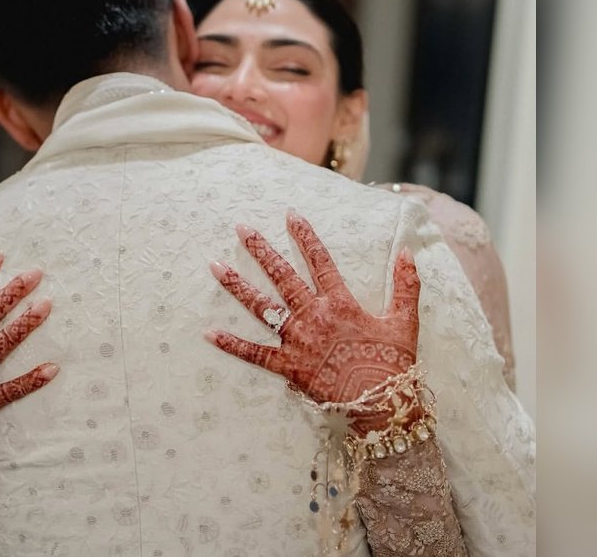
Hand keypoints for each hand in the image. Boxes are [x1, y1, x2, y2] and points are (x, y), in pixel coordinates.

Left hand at [206, 212, 419, 432]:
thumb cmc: (393, 363)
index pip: (320, 260)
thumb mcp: (404, 320)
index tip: (290, 215)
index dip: (305, 236)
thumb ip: (406, 285)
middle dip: (260, 250)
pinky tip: (209, 332)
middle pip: (282, 275)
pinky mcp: (287, 366)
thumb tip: (408, 252)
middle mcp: (313, 316)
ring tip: (215, 266)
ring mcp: (297, 340)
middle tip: (241, 228)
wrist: (381, 402)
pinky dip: (232, 344)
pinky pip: (255, 354)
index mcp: (339, 303)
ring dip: (237, 285)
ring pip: (262, 307)